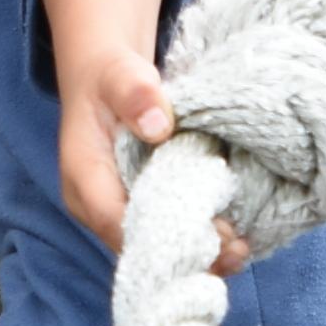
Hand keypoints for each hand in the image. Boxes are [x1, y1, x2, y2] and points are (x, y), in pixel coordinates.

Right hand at [55, 32, 245, 275]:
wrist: (107, 78)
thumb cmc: (111, 76)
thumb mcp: (120, 73)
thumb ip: (135, 93)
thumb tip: (158, 124)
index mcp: (83, 178)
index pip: (113, 221)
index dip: (159, 236)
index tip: (207, 234)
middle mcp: (96, 205)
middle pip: (137, 244)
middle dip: (186, 252)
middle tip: (237, 248)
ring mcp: (116, 210)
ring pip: (154, 245)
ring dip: (196, 251)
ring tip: (241, 249)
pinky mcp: (139, 208)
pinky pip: (165, 232)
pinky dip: (196, 237)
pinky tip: (232, 239)